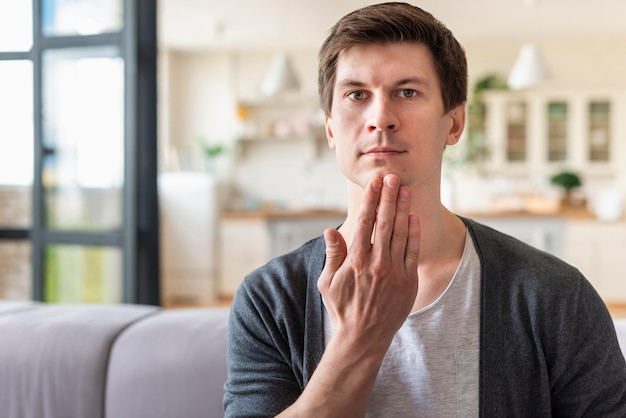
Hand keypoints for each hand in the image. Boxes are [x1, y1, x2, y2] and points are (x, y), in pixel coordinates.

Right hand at [318, 173, 419, 346]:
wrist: (363, 338)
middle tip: (393, 178)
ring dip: (403, 210)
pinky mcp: (409, 281)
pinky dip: (414, 234)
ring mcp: (395, 272)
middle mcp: (377, 263)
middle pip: (384, 223)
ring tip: (405, 190)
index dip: (370, 201)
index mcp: (356, 261)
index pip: (364, 223)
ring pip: (400, 234)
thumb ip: (332, 255)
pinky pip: (413, 253)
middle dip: (389, 198)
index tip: (374, 184)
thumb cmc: (342, 308)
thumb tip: (330, 230)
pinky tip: (414, 218)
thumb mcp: (327, 282)